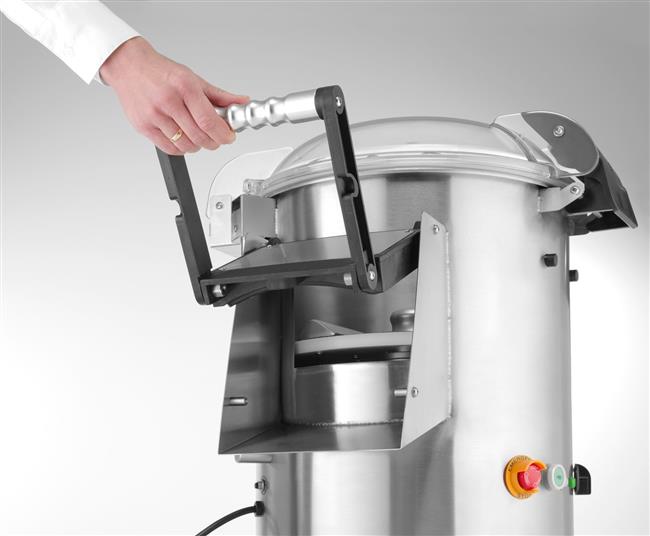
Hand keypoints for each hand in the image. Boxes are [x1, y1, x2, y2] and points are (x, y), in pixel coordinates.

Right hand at [100, 37, 247, 154]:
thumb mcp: (193, 79)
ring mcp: (154, 116)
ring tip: (199, 136)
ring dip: (198, 146)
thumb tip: (241, 103)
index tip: (229, 136)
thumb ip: (219, 95)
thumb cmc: (160, 72)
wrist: (128, 66)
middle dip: (214, 142)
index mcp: (184, 88)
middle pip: (200, 137)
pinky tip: (184, 138)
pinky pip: (169, 148)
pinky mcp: (143, 127)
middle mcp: (168, 102)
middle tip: (218, 137)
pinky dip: (181, 148)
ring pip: (186, 146)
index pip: (209, 121)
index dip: (224, 134)